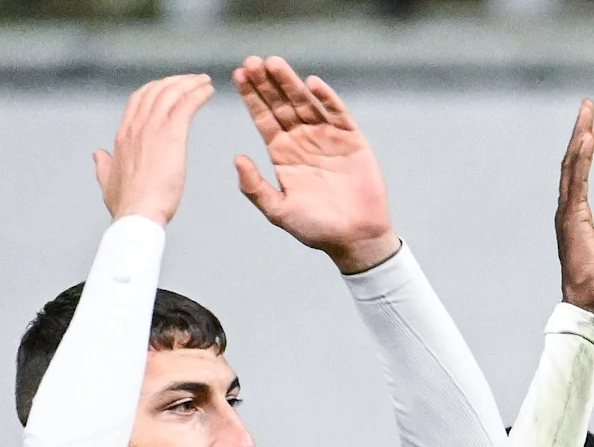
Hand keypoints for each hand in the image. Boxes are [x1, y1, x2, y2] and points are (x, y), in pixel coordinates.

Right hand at [93, 72, 220, 226]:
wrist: (137, 214)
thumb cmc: (127, 205)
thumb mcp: (108, 181)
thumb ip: (104, 165)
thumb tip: (97, 154)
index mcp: (124, 135)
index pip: (138, 100)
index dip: (154, 89)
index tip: (170, 88)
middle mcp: (137, 126)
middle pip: (155, 90)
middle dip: (174, 81)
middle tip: (191, 80)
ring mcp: (153, 128)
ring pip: (171, 92)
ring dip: (189, 83)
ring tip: (204, 81)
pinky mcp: (171, 135)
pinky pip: (186, 104)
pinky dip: (198, 93)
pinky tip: (208, 90)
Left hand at [234, 57, 399, 274]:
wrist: (356, 238)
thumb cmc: (316, 228)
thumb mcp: (279, 211)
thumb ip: (255, 187)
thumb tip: (237, 158)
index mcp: (282, 153)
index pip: (263, 117)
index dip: (251, 96)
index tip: (238, 75)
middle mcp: (302, 140)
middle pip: (281, 104)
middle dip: (266, 83)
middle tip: (252, 61)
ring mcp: (327, 137)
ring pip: (306, 102)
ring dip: (290, 83)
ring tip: (274, 63)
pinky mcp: (351, 139)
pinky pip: (337, 113)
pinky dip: (327, 98)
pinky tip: (312, 83)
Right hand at [554, 101, 593, 317]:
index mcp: (578, 215)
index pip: (580, 173)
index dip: (585, 148)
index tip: (592, 125)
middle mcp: (568, 210)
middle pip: (573, 163)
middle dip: (580, 132)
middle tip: (588, 105)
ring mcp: (568, 213)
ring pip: (573, 167)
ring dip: (580, 138)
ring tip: (588, 112)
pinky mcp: (572, 218)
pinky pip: (577, 181)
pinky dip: (583, 158)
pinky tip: (589, 137)